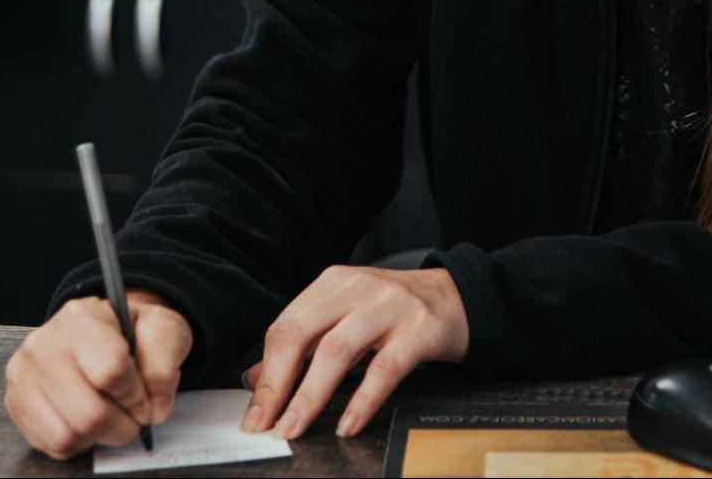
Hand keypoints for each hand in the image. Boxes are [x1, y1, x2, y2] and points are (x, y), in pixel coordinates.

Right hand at [4, 289, 191, 459]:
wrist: (102, 334)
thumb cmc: (131, 334)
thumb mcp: (163, 329)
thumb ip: (165, 362)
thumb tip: (154, 407)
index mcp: (81, 317)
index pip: (110, 372)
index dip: (137, 395)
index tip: (145, 397)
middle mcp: (44, 344)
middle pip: (89, 414)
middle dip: (122, 425)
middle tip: (131, 414)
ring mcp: (24, 375)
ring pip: (68, 434)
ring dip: (99, 436)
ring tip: (108, 414)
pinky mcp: (16, 402)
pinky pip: (52, 444)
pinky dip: (78, 442)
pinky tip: (86, 418)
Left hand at [239, 265, 467, 440]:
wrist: (457, 296)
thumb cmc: (396, 311)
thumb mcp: (347, 317)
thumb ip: (305, 344)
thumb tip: (256, 380)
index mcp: (332, 284)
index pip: (285, 326)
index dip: (265, 373)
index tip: (254, 411)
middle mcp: (357, 289)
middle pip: (302, 333)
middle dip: (278, 384)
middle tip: (265, 424)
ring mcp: (389, 307)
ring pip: (337, 351)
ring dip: (310, 396)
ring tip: (294, 428)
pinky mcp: (419, 330)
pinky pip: (385, 369)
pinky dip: (362, 400)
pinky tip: (347, 424)